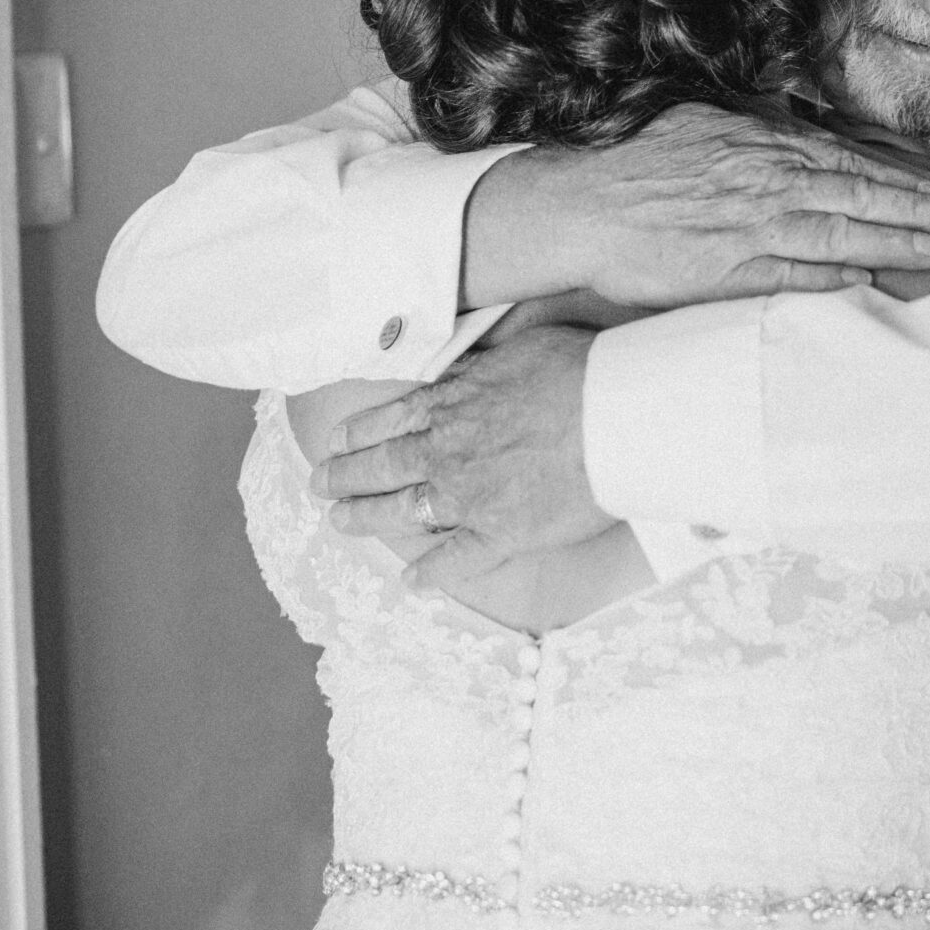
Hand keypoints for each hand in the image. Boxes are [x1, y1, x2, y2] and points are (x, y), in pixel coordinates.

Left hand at [309, 326, 610, 576]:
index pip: (391, 420)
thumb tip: (466, 362)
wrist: (611, 416)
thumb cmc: (577, 372)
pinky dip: (430, 573)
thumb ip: (483, 362)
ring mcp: (468, 496)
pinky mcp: (498, 534)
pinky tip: (410, 582)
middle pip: (383, 466)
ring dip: (366, 518)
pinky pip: (454, 560)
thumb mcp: (519, 347)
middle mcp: (447, 451)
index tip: (335, 442)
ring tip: (339, 523)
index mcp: (452, 404)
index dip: (359, 433)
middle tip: (318, 486)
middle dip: (345, 476)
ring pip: (402, 511)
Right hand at [469, 104, 929, 308]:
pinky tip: (866, 282)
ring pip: (839, 236)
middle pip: (860, 198)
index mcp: (764, 148)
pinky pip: (794, 277)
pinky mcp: (728, 272)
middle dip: (918, 212)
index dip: (903, 181)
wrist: (583, 203)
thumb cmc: (638, 161)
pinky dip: (834, 279)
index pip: (852, 164)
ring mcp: (750, 230)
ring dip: (893, 245)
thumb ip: (757, 133)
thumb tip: (800, 138)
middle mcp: (766, 185)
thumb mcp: (705, 123)